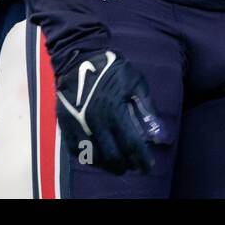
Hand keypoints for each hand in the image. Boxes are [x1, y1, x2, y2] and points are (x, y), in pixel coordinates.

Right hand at [56, 49, 162, 174]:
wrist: (78, 57)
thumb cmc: (112, 68)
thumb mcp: (136, 82)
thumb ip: (148, 110)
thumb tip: (160, 135)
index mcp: (114, 111)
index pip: (132, 145)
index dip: (141, 159)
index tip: (148, 167)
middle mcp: (95, 122)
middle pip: (113, 156)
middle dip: (126, 165)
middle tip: (133, 166)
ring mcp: (78, 124)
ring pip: (94, 157)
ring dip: (108, 165)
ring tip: (118, 164)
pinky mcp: (65, 124)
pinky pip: (76, 151)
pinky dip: (88, 158)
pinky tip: (98, 158)